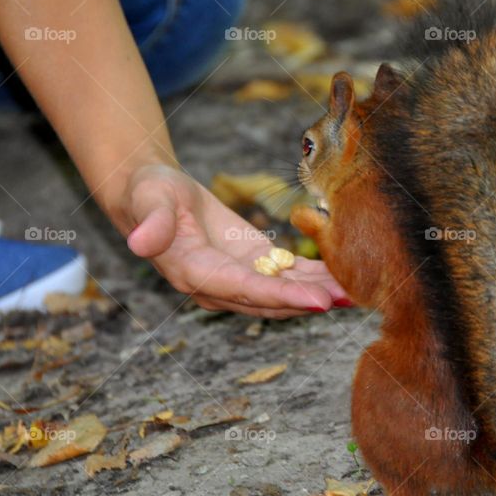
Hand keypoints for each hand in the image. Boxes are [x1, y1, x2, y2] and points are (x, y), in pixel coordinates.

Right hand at [122, 164, 348, 317]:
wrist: (154, 196)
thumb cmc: (149, 193)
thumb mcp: (148, 199)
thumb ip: (151, 222)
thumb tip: (138, 243)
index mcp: (195, 273)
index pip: (244, 289)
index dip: (281, 297)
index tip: (318, 301)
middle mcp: (220, 285)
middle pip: (271, 300)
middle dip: (311, 300)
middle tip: (349, 299)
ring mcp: (239, 278)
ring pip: (285, 292)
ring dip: (320, 292)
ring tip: (357, 292)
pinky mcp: (254, 264)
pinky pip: (288, 275)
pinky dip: (315, 277)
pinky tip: (344, 276)